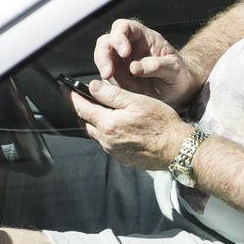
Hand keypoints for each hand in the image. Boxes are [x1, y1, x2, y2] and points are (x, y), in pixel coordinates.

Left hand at [70, 80, 190, 169]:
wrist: (177, 149)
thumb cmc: (161, 123)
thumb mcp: (137, 101)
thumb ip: (111, 94)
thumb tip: (92, 86)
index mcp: (108, 124)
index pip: (82, 108)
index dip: (72, 98)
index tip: (65, 90)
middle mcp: (107, 140)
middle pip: (86, 122)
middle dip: (81, 109)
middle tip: (79, 98)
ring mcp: (114, 151)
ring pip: (96, 133)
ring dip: (94, 121)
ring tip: (98, 109)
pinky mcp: (123, 157)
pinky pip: (107, 142)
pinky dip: (106, 131)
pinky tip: (116, 125)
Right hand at [94, 19, 199, 105]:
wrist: (179, 91)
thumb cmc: (179, 74)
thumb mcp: (174, 69)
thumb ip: (157, 66)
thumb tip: (134, 68)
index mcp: (144, 38)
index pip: (124, 27)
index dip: (119, 36)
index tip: (124, 53)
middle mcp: (128, 47)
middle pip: (106, 41)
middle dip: (104, 54)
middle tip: (109, 71)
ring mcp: (121, 62)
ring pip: (101, 58)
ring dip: (101, 67)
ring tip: (108, 78)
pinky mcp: (118, 78)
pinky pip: (105, 77)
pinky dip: (104, 81)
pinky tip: (111, 88)